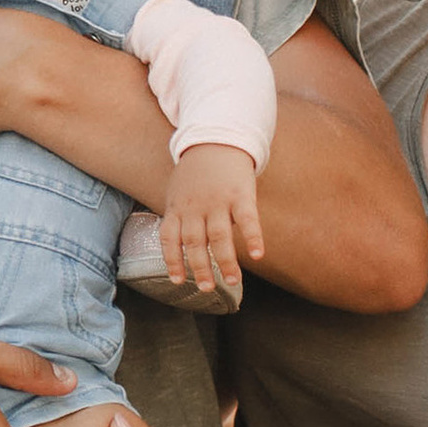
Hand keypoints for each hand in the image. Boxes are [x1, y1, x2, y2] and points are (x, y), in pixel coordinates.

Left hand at [154, 143, 264, 299]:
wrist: (217, 138)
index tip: (178, 280)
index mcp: (177, 207)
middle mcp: (195, 207)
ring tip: (233, 282)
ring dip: (225, 261)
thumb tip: (177, 248)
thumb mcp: (177, 191)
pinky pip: (247, 219)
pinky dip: (253, 237)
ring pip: (219, 236)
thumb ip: (177, 217)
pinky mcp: (241, 194)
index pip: (169, 238)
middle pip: (195, 242)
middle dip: (200, 268)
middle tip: (207, 288)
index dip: (172, 260)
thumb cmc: (197, 171)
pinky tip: (258, 254)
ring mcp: (218, 201)